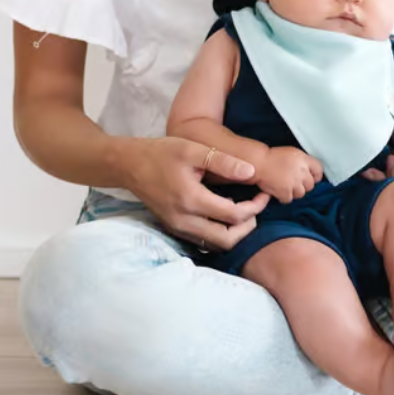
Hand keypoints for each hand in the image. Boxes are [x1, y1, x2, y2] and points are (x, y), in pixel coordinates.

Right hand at [119, 136, 269, 250]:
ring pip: (216, 244)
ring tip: (245, 210)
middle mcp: (184, 221)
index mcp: (191, 200)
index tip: (263, 193)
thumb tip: (251, 172)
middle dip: (249, 225)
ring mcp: (177, 228)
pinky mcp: (174, 228)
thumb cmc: (161, 153)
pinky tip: (226, 214)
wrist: (129, 165)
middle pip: (227, 239)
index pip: (234, 216)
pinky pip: (204, 241)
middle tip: (256, 205)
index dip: (255, 207)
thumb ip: (224, 162)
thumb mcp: (194, 150)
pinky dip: (220, 233)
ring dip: (235, 232)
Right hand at [257, 146, 323, 203]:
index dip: (316, 176)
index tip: (312, 178)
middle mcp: (301, 171)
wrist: (258, 163)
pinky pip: (289, 199)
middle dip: (303, 185)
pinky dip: (284, 197)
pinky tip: (279, 191)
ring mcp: (294, 183)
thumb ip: (303, 162)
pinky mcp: (285, 193)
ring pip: (301, 194)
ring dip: (294, 192)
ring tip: (286, 187)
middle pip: (310, 185)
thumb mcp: (292, 153)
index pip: (319, 170)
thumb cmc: (273, 157)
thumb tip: (309, 171)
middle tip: (294, 183)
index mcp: (304, 159)